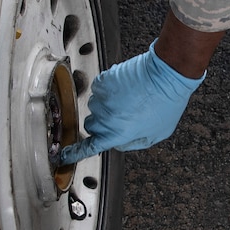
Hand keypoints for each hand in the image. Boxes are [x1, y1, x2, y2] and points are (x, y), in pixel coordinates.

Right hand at [56, 39, 207, 162]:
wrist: (166, 74)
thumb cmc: (166, 103)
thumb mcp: (156, 133)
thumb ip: (133, 142)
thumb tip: (119, 142)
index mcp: (117, 134)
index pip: (88, 147)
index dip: (74, 153)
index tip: (63, 156)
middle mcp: (105, 118)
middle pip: (91, 125)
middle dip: (102, 124)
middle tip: (120, 117)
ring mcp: (102, 99)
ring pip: (95, 106)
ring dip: (106, 105)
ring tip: (128, 99)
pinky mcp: (102, 81)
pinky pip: (98, 89)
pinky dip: (108, 89)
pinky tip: (125, 88)